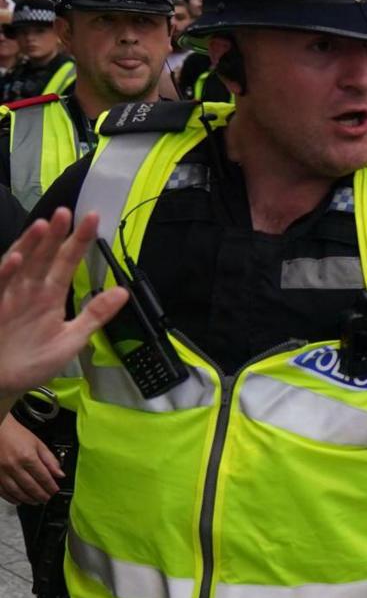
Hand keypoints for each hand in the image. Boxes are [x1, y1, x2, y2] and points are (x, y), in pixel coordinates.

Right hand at [0, 210, 128, 408]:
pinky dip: (5, 272)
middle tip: (67, 212)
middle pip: (44, 257)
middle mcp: (29, 290)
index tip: (94, 219)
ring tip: (43, 226)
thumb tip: (124, 292)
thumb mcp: (71, 339)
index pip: (68, 262)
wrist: (3, 385)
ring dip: (30, 246)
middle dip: (55, 235)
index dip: (80, 241)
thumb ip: (94, 315)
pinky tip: (16, 258)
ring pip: (20, 265)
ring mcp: (9, 296)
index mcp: (50, 295)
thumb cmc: (33, 362)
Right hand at [0, 416, 60, 505]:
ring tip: (36, 501)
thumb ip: (50, 460)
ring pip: (16, 492)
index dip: (51, 487)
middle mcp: (13, 466)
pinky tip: (19, 500)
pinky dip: (11, 498)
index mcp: (27, 457)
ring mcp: (1, 472)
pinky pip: (2, 491)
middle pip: (31, 487)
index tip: (55, 491)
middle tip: (47, 499)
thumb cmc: (15, 435)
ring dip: (28, 499)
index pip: (43, 477)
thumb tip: (59, 474)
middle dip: (41, 496)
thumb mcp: (38, 444)